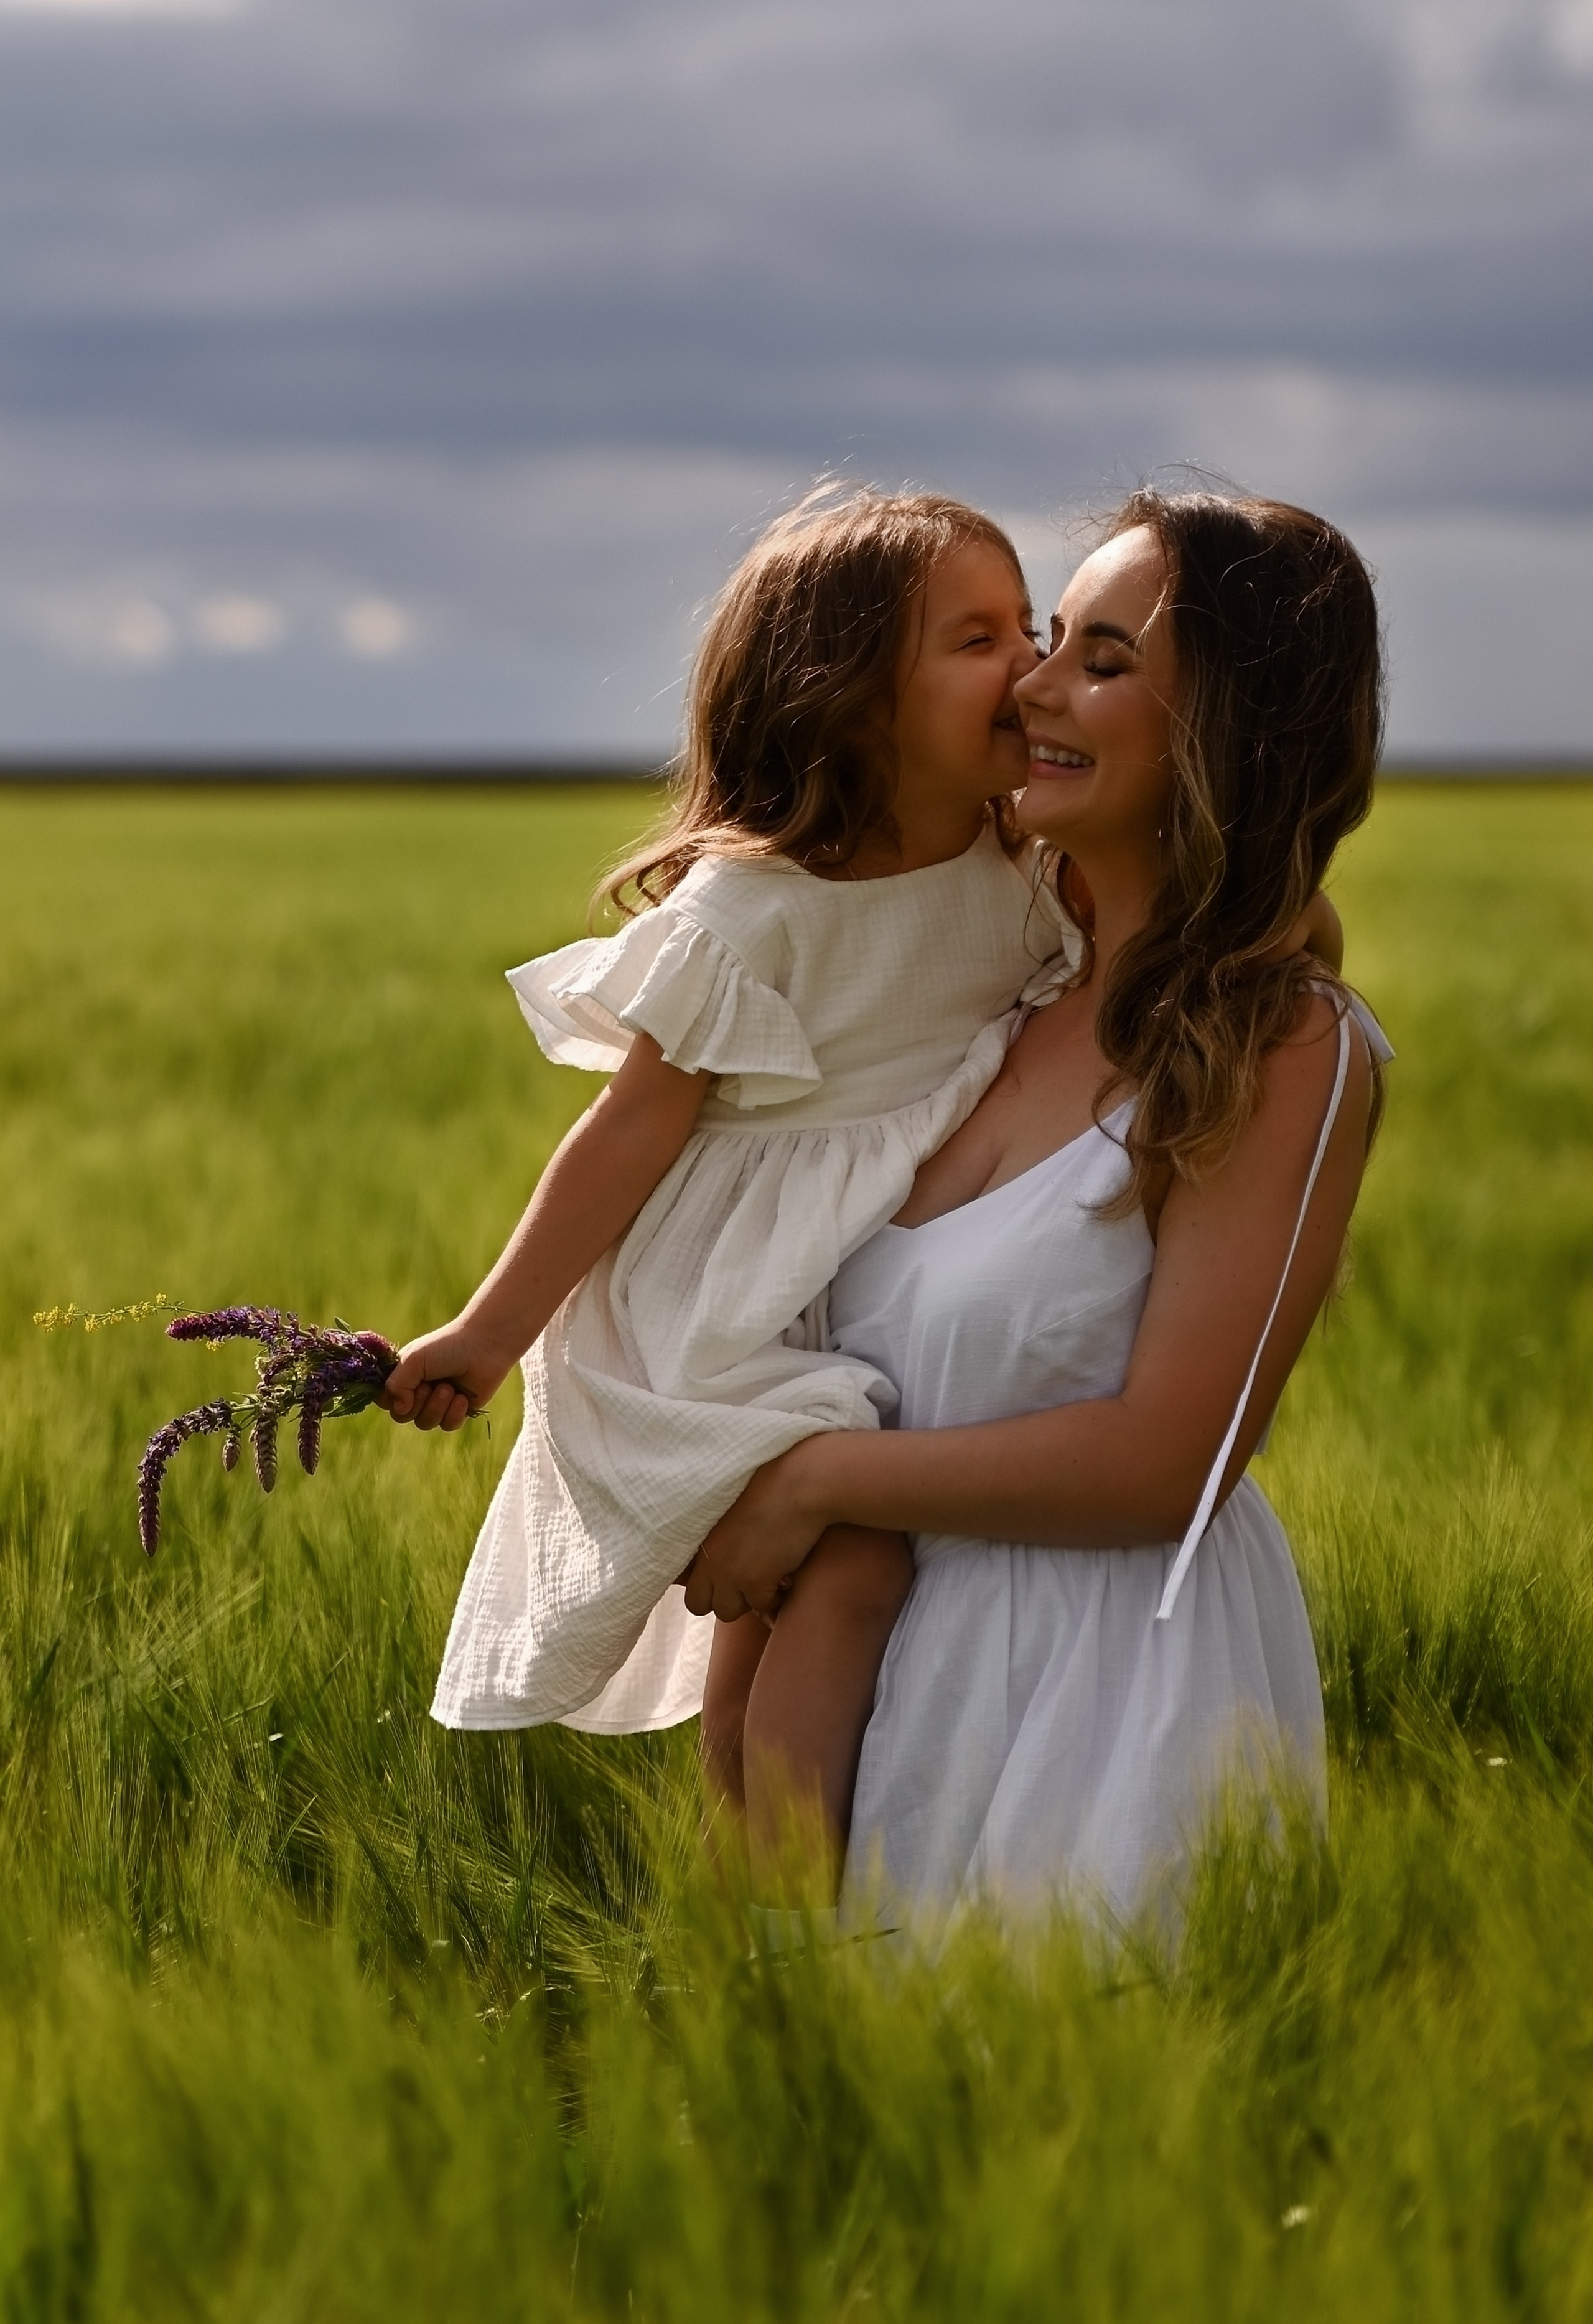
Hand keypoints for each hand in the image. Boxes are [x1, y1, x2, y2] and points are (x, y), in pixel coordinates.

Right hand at [379, 1320, 515, 1431]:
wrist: (484, 1346)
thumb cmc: (447, 1347)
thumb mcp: (414, 1360)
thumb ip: (396, 1385)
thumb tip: (398, 1409)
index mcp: (404, 1375)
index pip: (384, 1399)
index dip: (391, 1399)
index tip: (404, 1388)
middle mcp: (418, 1390)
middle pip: (402, 1416)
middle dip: (418, 1402)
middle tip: (430, 1384)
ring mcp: (438, 1402)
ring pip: (425, 1423)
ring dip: (437, 1406)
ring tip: (450, 1388)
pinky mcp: (458, 1410)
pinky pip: (447, 1426)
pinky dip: (454, 1412)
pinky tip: (463, 1397)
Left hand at [682, 1437, 835, 1620]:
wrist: (798, 1486)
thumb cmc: (770, 1486)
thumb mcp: (728, 1505)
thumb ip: (715, 1531)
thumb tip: (722, 1547)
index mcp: (699, 1539)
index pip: (681, 1578)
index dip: (703, 1582)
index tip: (723, 1576)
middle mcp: (709, 1561)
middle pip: (698, 1604)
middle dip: (718, 1599)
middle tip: (741, 1584)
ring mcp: (730, 1575)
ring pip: (728, 1611)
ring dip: (745, 1600)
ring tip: (764, 1579)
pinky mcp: (756, 1583)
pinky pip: (761, 1608)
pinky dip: (773, 1598)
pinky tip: (784, 1578)